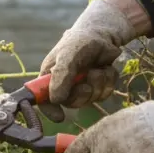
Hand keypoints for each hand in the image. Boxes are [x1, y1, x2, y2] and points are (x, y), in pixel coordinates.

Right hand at [38, 0, 138, 121]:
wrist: (102, 35)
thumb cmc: (79, 42)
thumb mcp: (68, 55)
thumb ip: (61, 76)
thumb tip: (56, 100)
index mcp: (50, 78)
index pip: (44, 100)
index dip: (50, 111)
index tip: (59, 117)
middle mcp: (64, 86)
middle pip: (72, 103)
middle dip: (83, 91)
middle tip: (88, 75)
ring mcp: (82, 88)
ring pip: (92, 99)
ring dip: (99, 82)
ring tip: (98, 67)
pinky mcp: (98, 87)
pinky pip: (105, 93)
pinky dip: (109, 80)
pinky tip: (106, 68)